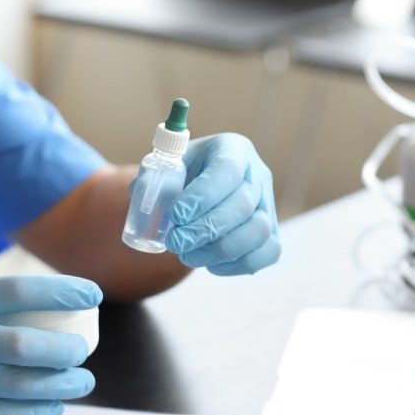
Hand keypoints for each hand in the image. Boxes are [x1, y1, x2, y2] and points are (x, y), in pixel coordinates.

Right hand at [0, 275, 100, 414]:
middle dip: (69, 348)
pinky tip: (55, 406)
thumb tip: (32, 308)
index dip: (65, 291)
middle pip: (33, 344)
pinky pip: (5, 414)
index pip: (24, 290)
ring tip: (83, 381)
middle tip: (83, 349)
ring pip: (26, 383)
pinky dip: (37, 411)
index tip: (92, 294)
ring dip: (64, 384)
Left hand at [166, 133, 280, 274]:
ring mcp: (268, 205)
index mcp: (233, 149)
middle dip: (205, 229)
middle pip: (243, 204)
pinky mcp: (271, 233)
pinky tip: (211, 265)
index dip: (203, 195)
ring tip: (188, 256)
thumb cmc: (182, 178)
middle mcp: (257, 175)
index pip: (227, 169)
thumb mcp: (165, 169)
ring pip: (258, 231)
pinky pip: (268, 252)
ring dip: (220, 250)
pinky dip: (239, 264)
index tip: (176, 215)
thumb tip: (144, 196)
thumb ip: (152, 180)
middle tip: (175, 243)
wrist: (199, 194)